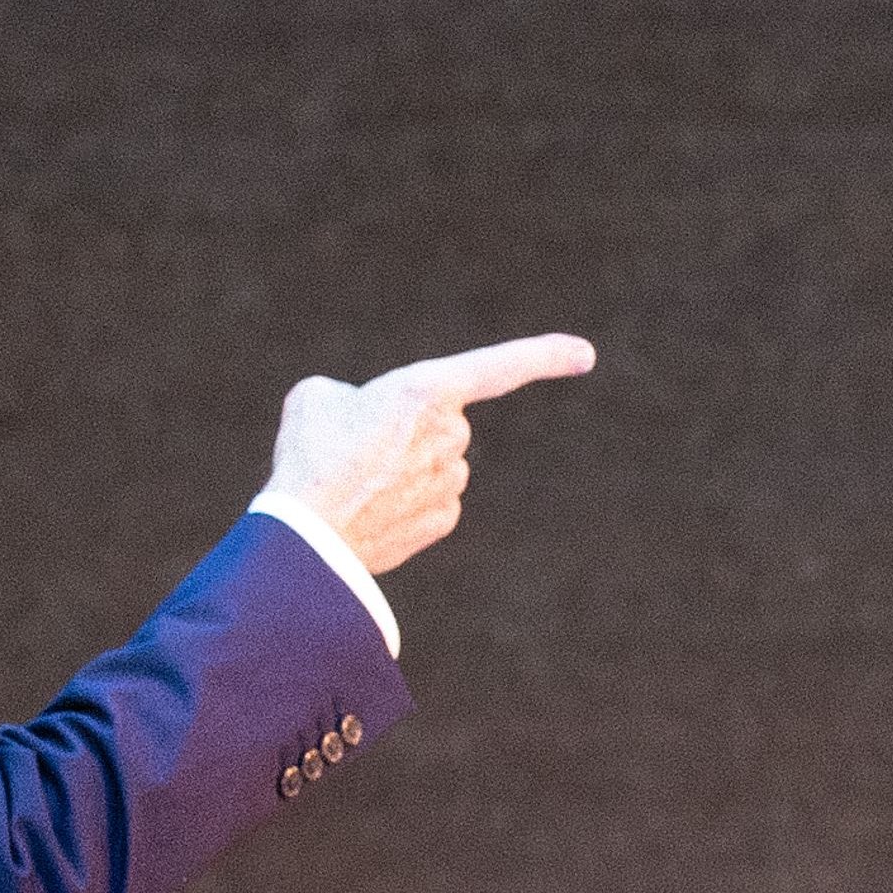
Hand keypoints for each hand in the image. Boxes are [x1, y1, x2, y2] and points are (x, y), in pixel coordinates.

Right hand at [264, 335, 593, 573]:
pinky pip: (431, 497)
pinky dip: (403, 500)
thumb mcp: (317, 397)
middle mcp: (452, 435)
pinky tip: (370, 508)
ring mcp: (453, 481)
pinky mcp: (446, 519)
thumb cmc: (307, 456)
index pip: (498, 367)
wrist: (306, 539)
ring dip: (399, 465)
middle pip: (441, 419)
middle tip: (354, 447)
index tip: (586, 353)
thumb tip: (368, 422)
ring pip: (435, 460)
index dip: (544, 356)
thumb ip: (356, 397)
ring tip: (353, 480)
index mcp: (426, 391)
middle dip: (405, 428)